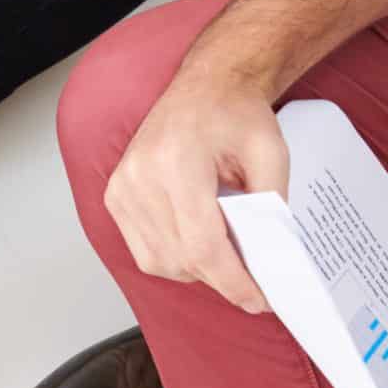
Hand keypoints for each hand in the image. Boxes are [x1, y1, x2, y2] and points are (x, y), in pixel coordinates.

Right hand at [102, 62, 288, 312]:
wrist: (205, 87)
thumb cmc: (235, 113)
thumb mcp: (272, 153)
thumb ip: (272, 207)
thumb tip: (270, 262)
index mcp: (176, 161)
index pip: (202, 243)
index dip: (232, 281)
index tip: (257, 300)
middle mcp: (140, 177)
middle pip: (182, 258)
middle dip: (221, 278)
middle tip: (253, 281)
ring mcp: (122, 189)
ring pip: (162, 263)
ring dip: (197, 269)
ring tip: (226, 253)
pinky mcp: (116, 198)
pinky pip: (146, 252)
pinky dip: (175, 258)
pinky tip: (198, 242)